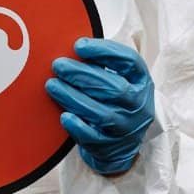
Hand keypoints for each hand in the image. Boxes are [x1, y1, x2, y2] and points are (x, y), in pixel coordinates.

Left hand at [45, 38, 154, 175]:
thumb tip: (71, 48)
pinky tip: (64, 115)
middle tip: (59, 65)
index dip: (104, 51)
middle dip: (83, 74)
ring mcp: (126, 128)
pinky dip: (78, 126)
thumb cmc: (115, 101)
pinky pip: (93, 138)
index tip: (78, 45)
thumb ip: (100, 65)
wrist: (123, 144)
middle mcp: (138, 105)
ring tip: (52, 85)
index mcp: (141, 81)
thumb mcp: (118, 79)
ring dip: (74, 97)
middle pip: (114, 88)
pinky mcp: (111, 147)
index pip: (129, 61)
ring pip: (101, 113)